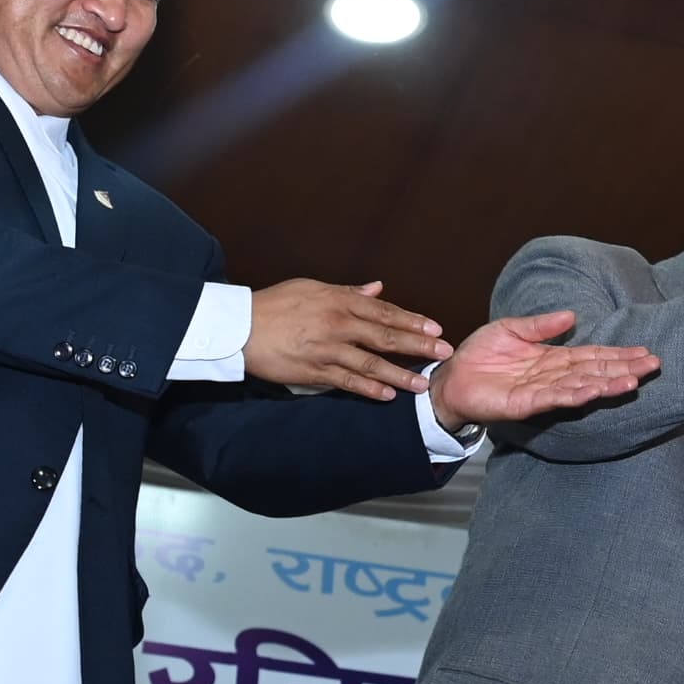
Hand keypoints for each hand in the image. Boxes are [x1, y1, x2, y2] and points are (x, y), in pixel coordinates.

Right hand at [245, 279, 446, 399]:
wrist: (240, 326)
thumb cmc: (275, 304)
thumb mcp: (312, 288)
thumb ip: (348, 291)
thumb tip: (377, 288)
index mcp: (339, 300)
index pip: (384, 311)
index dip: (413, 320)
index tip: (436, 328)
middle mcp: (337, 324)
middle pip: (385, 335)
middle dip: (418, 345)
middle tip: (443, 352)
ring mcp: (326, 349)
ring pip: (370, 363)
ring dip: (399, 373)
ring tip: (422, 384)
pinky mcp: (313, 372)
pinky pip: (347, 382)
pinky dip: (368, 389)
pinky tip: (388, 395)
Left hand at [424, 310, 659, 431]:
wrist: (451, 378)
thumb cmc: (480, 355)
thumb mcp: (512, 329)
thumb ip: (542, 326)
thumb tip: (572, 315)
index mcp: (553, 358)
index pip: (592, 355)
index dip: (618, 354)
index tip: (644, 352)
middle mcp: (553, 376)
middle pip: (595, 371)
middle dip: (624, 368)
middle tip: (653, 366)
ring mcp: (542, 391)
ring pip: (581, 386)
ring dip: (607, 384)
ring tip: (633, 380)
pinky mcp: (525, 404)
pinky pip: (555, 398)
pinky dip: (576, 394)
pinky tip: (595, 390)